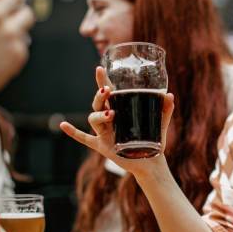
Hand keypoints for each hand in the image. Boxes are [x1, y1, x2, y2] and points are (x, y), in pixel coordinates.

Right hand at [60, 66, 174, 178]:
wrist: (150, 162)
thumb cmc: (153, 140)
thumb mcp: (160, 123)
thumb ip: (165, 109)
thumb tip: (169, 95)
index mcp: (120, 110)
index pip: (109, 92)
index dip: (103, 81)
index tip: (100, 69)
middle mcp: (109, 119)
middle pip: (97, 103)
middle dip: (100, 96)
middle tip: (108, 91)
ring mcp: (103, 132)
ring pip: (93, 119)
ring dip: (99, 115)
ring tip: (111, 114)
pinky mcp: (102, 146)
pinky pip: (84, 138)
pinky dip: (74, 133)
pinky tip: (63, 126)